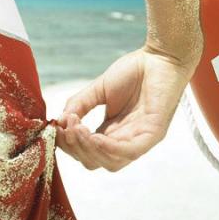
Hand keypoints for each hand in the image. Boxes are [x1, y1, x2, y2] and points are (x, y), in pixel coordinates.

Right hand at [57, 44, 199, 170]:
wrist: (161, 56)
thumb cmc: (134, 72)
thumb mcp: (98, 90)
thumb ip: (79, 104)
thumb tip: (60, 121)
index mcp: (113, 132)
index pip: (87, 150)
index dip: (70, 144)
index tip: (58, 127)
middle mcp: (126, 140)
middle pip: (96, 161)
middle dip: (77, 148)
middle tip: (67, 128)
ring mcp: (141, 140)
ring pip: (111, 162)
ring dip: (89, 150)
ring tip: (77, 130)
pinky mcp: (154, 134)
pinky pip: (130, 152)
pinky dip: (109, 149)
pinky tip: (95, 137)